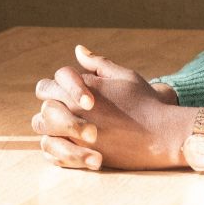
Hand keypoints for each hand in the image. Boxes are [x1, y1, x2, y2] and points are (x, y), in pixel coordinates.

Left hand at [32, 45, 190, 170]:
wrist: (161, 134)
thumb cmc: (145, 103)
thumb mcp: (124, 76)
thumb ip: (98, 63)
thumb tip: (78, 49)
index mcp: (82, 88)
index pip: (48, 84)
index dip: (55, 89)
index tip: (68, 95)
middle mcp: (74, 109)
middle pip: (43, 108)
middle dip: (50, 108)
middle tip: (64, 112)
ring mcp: (75, 134)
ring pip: (42, 131)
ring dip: (50, 129)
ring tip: (65, 129)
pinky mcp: (80, 155)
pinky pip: (52, 153)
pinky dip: (55, 149)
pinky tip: (68, 144)